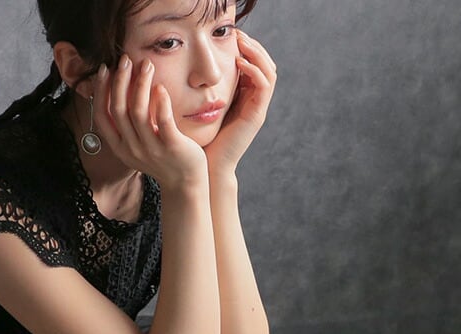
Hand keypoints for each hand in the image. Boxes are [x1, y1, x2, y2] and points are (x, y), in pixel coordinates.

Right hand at [91, 54, 208, 191]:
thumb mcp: (139, 143)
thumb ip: (129, 124)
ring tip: (147, 64)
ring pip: (138, 112)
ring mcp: (150, 149)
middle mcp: (131, 148)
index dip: (100, 91)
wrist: (184, 182)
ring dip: (140, 84)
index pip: (102, 116)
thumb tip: (121, 91)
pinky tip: (161, 87)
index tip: (105, 68)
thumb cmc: (163, 157)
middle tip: (126, 59)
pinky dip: (160, 102)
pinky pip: (162, 121)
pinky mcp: (170, 147)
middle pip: (118, 109)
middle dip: (120, 81)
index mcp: (120, 147)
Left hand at [203, 29, 276, 175]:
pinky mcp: (257, 115)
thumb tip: (197, 72)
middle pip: (266, 64)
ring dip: (256, 53)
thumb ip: (210, 92)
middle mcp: (255, 102)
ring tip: (241, 42)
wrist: (208, 168)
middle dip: (254, 46)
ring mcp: (258, 109)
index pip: (255, 66)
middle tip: (238, 34)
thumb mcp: (206, 110)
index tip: (231, 37)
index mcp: (245, 99)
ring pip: (269, 71)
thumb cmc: (203, 142)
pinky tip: (239, 63)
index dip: (247, 48)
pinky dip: (254, 71)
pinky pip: (263, 85)